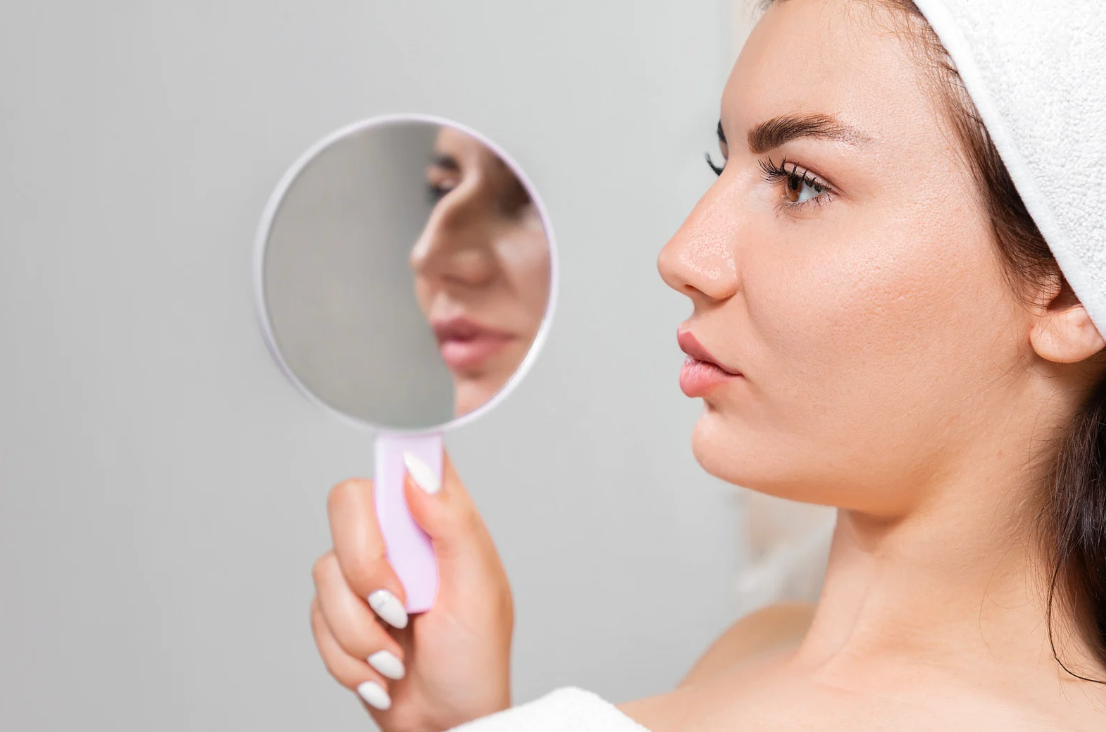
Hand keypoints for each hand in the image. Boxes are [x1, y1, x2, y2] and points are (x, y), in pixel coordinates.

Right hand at [310, 448, 513, 731]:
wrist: (446, 723)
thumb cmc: (475, 659)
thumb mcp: (479, 588)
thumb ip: (452, 524)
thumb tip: (417, 471)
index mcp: (441, 518)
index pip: (407, 455)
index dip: (393, 451)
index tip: (393, 481)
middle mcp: (399, 535)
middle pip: (347, 503)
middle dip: (364, 567)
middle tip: (398, 606)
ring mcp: (367, 572)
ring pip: (325, 571)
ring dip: (362, 631)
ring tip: (398, 654)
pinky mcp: (340, 609)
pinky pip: (316, 618)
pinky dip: (349, 657)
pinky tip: (381, 669)